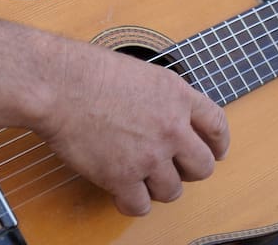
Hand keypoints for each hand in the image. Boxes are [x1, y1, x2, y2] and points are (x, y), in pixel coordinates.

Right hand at [36, 43, 229, 216]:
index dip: (218, 143)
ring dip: (159, 188)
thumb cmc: (87, 72)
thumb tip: (168, 116)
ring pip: (172, 191)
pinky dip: (133, 203)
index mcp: (177, 96)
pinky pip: (140, 206)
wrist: (58, 85)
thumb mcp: (141, 72)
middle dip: (189, 170)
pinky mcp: (122, 177)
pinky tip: (122, 193)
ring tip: (141, 178)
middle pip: (202, 166)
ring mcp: (149, 155)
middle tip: (173, 168)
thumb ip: (163, 97)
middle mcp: (171, 128)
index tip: (215, 151)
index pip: (217, 125)